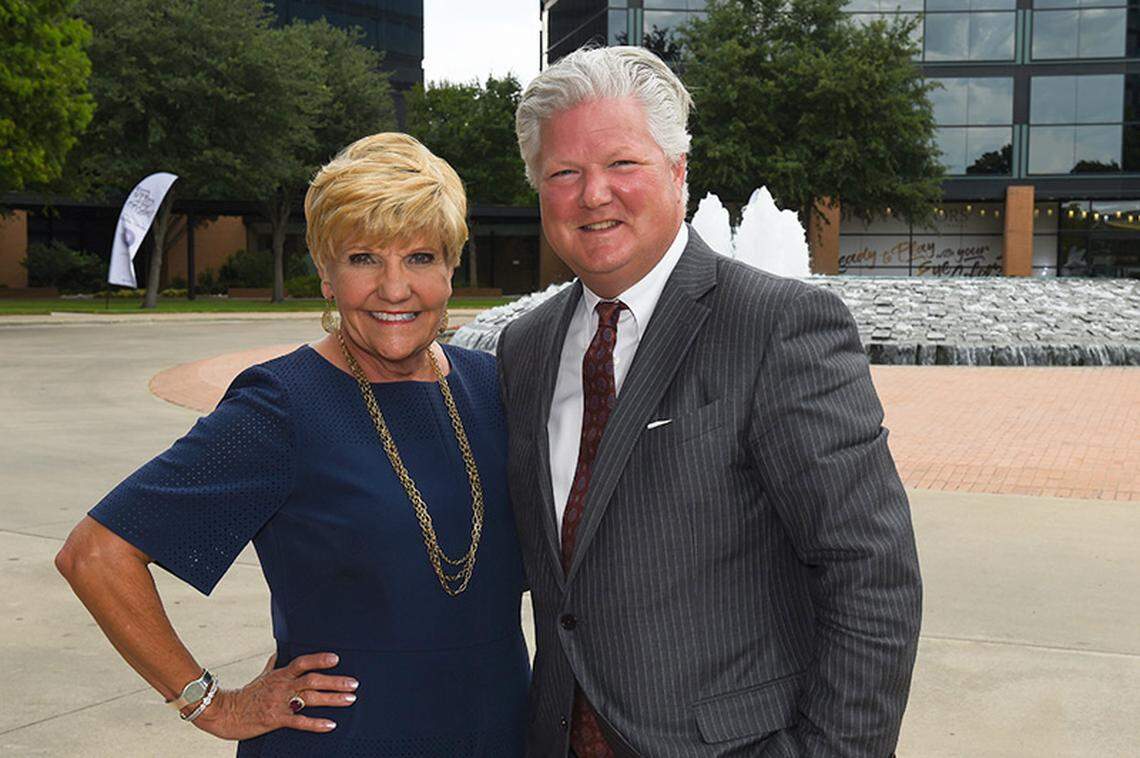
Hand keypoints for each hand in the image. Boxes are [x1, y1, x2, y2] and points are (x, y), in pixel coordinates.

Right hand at [192, 653, 356, 739]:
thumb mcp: (260, 677)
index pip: (302, 663)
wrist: (224, 713)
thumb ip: (272, 666)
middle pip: (312, 680)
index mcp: (279, 674)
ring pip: (310, 699)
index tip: (336, 659)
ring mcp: (279, 703)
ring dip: (332, 699)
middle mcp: (282, 686)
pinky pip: (299, 721)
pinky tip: (330, 724)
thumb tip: (276, 654)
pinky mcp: (275, 720)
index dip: (319, 659)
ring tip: (350, 699)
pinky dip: (316, 723)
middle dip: (335, 681)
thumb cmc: (244, 695)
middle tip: (354, 684)